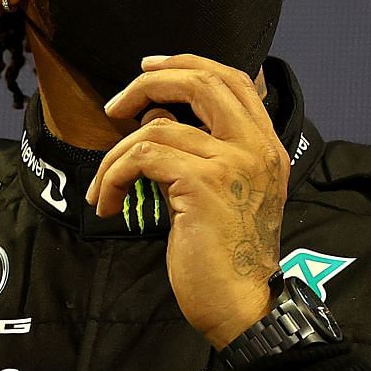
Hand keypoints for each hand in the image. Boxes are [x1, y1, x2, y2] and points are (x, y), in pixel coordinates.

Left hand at [84, 54, 286, 347]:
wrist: (241, 305)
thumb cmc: (226, 258)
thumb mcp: (217, 193)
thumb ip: (195, 151)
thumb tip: (154, 114)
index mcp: (267, 147)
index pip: (235, 80)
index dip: (189, 64)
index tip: (149, 68)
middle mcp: (257, 148)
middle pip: (203, 83)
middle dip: (149, 82)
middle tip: (115, 106)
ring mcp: (233, 164)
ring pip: (157, 127)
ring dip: (115, 156)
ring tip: (103, 189)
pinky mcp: (204, 185)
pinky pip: (143, 158)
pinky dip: (114, 176)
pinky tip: (107, 203)